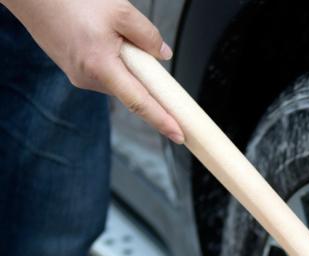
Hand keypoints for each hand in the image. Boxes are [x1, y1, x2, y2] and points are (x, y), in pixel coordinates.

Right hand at [2, 0, 183, 142]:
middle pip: (131, 90)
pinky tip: (100, 37)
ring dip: (125, 64)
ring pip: (117, 79)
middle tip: (144, 55)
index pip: (140, 103)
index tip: (179, 135)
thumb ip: (146, 35)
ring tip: (110, 32)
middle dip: (144, 78)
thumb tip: (163, 54)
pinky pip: (104, 71)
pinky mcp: (74, 70)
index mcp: (101, 67)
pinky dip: (112, 60)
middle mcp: (88, 79)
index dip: (162, 120)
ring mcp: (79, 77)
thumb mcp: (118, 10)